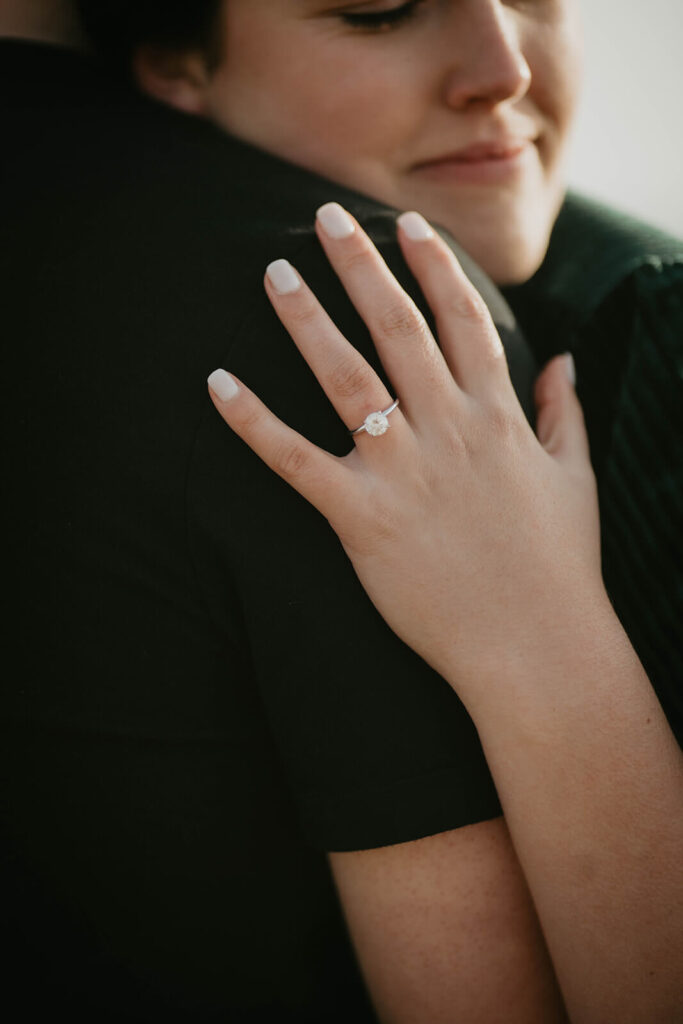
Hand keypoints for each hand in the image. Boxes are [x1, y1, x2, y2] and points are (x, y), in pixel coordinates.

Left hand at [208, 203, 603, 708]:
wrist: (537, 646)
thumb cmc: (558, 566)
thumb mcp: (573, 478)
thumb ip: (564, 412)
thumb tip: (564, 362)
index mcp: (498, 416)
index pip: (462, 320)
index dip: (433, 267)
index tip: (405, 226)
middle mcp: (448, 430)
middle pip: (398, 327)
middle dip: (362, 266)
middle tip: (326, 217)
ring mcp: (402, 471)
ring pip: (346, 376)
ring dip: (307, 319)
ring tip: (275, 271)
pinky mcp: (361, 518)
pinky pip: (294, 460)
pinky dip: (253, 421)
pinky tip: (218, 382)